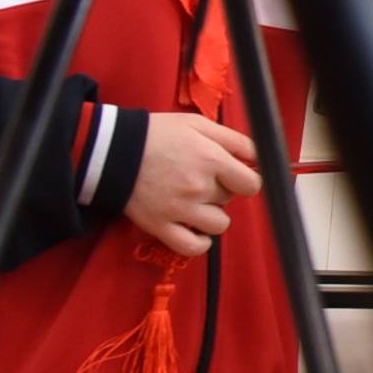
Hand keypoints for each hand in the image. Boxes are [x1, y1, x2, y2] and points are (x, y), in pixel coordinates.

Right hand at [122, 112, 260, 257]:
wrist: (110, 150)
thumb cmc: (157, 134)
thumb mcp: (199, 124)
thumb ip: (235, 140)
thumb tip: (262, 158)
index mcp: (211, 160)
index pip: (252, 184)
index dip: (246, 179)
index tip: (235, 176)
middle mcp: (199, 187)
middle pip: (231, 199)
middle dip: (222, 189)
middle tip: (201, 178)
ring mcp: (179, 209)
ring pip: (218, 224)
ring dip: (212, 215)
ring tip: (195, 201)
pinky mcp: (160, 226)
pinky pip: (192, 247)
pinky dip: (200, 242)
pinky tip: (196, 229)